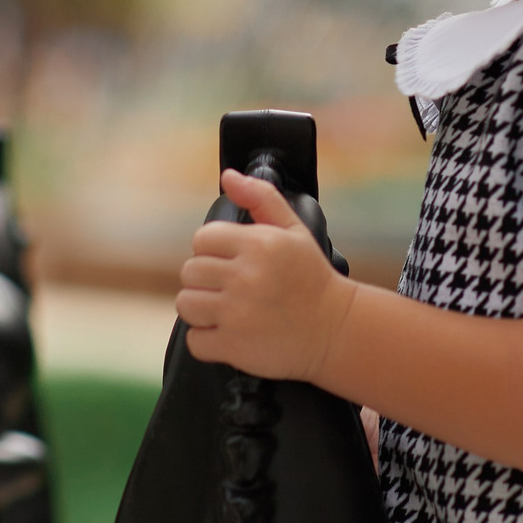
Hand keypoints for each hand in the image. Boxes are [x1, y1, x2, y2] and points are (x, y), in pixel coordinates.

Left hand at [178, 168, 356, 381]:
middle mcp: (245, 277)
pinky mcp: (233, 346)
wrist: (336, 330)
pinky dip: (208, 340)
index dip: (213, 251)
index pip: (202, 239)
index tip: (232, 262)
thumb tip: (229, 177)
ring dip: (202, 309)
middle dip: (207, 280)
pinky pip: (195, 340)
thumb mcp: (294, 230)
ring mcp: (237, 313)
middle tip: (232, 288)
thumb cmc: (312, 278)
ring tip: (228, 310)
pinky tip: (230, 333)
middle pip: (190, 272)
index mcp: (258, 244)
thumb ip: (260, 197)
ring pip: (186, 304)